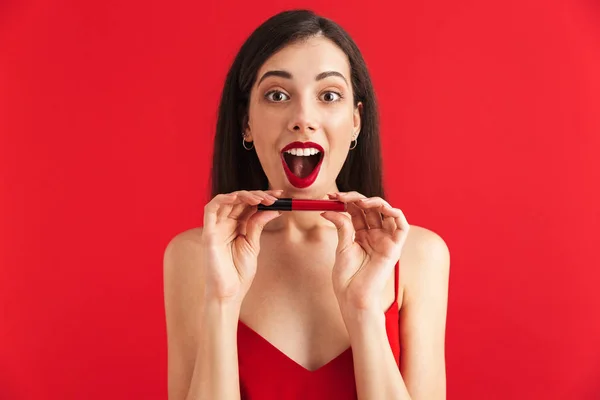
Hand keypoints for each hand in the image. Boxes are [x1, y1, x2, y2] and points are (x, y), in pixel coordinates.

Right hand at [199, 189, 283, 304]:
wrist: (230, 292)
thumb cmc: (239, 272)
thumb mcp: (253, 244)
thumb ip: (258, 225)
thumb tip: (273, 209)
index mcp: (237, 226)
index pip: (249, 205)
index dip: (263, 197)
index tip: (280, 195)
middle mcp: (225, 224)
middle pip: (239, 200)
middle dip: (257, 195)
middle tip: (273, 198)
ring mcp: (216, 227)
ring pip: (227, 200)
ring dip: (244, 195)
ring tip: (259, 199)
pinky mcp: (208, 232)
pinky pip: (210, 209)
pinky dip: (223, 199)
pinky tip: (237, 198)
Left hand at [320, 192, 409, 312]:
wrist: (353, 297)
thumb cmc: (347, 278)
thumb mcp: (342, 247)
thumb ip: (342, 226)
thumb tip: (328, 209)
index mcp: (361, 235)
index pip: (357, 210)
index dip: (346, 200)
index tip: (330, 196)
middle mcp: (375, 235)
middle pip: (370, 208)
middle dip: (355, 198)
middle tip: (339, 197)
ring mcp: (385, 240)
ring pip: (386, 211)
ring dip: (374, 201)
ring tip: (358, 202)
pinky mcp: (395, 247)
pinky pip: (402, 225)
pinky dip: (395, 212)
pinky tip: (381, 207)